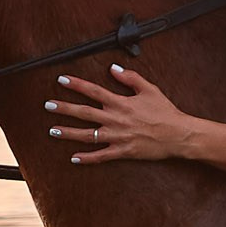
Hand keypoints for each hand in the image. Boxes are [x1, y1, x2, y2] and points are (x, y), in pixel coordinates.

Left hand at [44, 63, 193, 164]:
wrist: (178, 135)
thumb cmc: (165, 112)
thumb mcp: (149, 89)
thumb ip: (130, 78)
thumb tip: (113, 69)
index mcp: (120, 103)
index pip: (93, 91)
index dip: (76, 85)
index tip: (61, 80)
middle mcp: (115, 119)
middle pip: (84, 113)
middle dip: (64, 108)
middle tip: (48, 105)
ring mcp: (117, 137)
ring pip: (87, 135)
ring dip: (68, 132)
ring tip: (52, 130)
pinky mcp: (122, 151)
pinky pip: (100, 156)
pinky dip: (86, 158)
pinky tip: (74, 158)